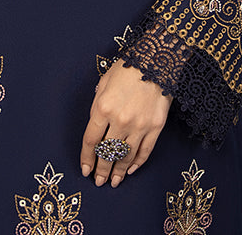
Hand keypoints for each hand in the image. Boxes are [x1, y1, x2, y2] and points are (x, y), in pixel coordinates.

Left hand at [80, 59, 171, 187]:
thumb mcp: (104, 81)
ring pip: (126, 156)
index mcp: (103, 107)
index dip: (86, 157)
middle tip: (97, 181)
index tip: (84, 169)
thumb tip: (97, 125)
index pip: (91, 140)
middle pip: (108, 152)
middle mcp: (120, 120)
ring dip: (118, 171)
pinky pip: (145, 151)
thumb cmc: (127, 68)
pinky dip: (137, 163)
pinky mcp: (155, 127)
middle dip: (101, 169)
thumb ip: (98, 104)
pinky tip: (131, 170)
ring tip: (113, 182)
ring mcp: (140, 126)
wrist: (157, 60)